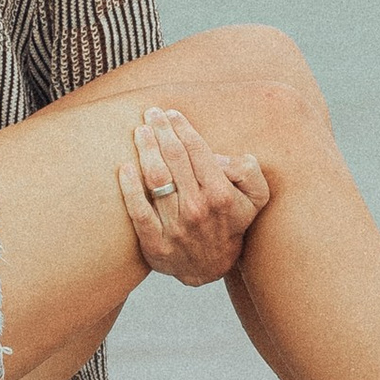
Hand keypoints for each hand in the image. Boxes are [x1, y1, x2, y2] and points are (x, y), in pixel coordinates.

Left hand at [116, 103, 267, 285]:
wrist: (210, 266)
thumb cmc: (230, 222)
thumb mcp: (256, 199)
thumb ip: (249, 172)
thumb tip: (220, 158)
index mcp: (220, 195)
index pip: (197, 152)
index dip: (182, 128)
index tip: (171, 113)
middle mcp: (197, 209)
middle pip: (174, 160)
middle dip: (161, 132)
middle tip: (151, 113)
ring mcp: (175, 227)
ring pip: (156, 180)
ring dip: (146, 151)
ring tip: (140, 131)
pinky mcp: (154, 243)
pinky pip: (138, 211)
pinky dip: (129, 188)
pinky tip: (124, 168)